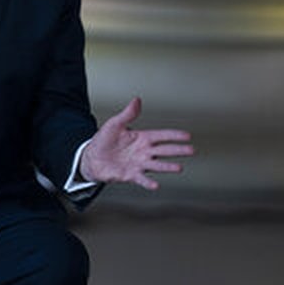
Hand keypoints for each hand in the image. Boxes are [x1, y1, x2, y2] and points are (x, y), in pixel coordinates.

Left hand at [79, 97, 193, 189]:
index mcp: (142, 138)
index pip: (162, 135)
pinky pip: (141, 179)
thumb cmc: (104, 140)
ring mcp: (138, 164)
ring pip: (157, 165)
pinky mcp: (130, 175)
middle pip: (164, 150)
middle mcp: (144, 152)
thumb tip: (137, 100)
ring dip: (167, 166)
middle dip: (178, 150)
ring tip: (179, 168)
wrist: (92, 158)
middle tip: (191, 150)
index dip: (174, 135)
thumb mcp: (115, 124)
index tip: (187, 135)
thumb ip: (127, 114)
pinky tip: (155, 185)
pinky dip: (148, 182)